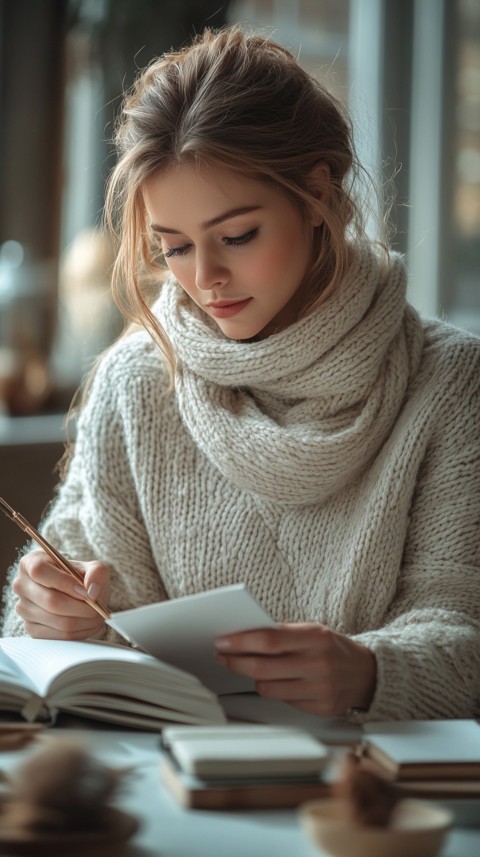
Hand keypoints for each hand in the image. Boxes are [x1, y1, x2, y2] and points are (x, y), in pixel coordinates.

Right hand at [12, 549, 110, 640]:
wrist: (75, 595)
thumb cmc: (80, 578)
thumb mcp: (92, 568)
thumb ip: (96, 573)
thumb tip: (91, 591)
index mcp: (30, 563)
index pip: (40, 571)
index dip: (65, 582)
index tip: (86, 591)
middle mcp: (21, 585)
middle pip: (50, 600)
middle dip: (81, 607)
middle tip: (98, 608)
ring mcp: (23, 609)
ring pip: (57, 620)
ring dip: (83, 621)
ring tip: (96, 616)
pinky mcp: (30, 629)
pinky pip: (58, 636)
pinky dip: (78, 632)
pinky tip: (86, 624)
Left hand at [215, 622, 376, 716]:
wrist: (366, 673)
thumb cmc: (333, 648)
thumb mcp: (313, 630)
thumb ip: (283, 633)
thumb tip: (245, 635)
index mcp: (316, 638)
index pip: (269, 640)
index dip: (241, 642)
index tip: (223, 642)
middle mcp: (319, 664)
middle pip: (263, 667)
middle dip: (236, 662)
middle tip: (223, 656)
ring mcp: (320, 689)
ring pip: (268, 688)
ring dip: (252, 678)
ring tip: (247, 668)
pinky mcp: (320, 709)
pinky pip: (283, 701)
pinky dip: (274, 690)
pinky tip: (273, 680)